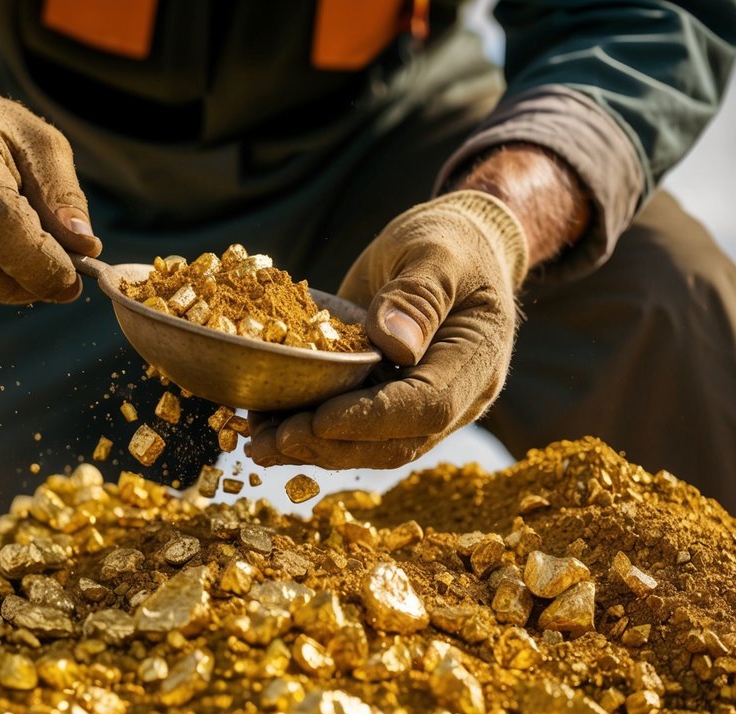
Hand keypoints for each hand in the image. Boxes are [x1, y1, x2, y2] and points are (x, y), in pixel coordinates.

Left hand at [247, 190, 528, 468]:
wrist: (455, 247)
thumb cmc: (449, 240)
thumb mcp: (435, 252)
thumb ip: (417, 296)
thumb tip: (393, 346)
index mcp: (476, 359)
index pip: (427, 407)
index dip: (371, 420)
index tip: (318, 420)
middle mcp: (455, 396)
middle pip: (395, 442)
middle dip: (330, 447)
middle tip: (272, 442)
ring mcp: (422, 405)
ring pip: (370, 447)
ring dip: (312, 451)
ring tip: (259, 444)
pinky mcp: (390, 402)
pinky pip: (354, 431)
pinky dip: (310, 434)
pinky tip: (266, 428)